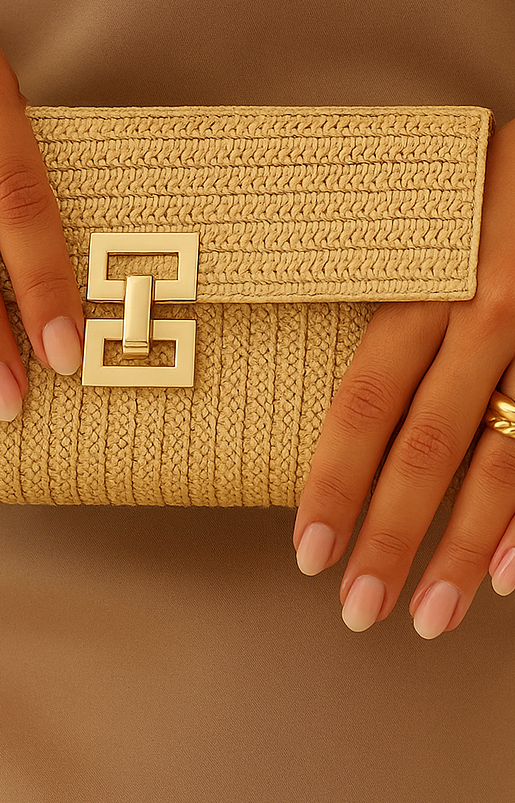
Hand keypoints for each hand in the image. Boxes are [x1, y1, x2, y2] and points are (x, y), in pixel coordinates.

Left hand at [293, 116, 514, 637]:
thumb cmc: (477, 186)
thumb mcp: (419, 221)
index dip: (333, 482)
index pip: (364, 403)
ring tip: (428, 616)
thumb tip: (328, 387)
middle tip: (356, 610)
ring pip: (498, 462)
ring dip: (461, 550)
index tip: (307, 550)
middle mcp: (482, 318)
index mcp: (422, 284)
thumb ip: (382, 294)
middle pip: (425, 449)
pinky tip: (508, 576)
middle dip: (390, 538)